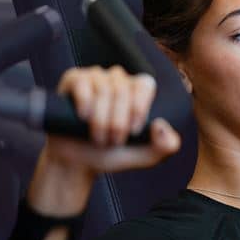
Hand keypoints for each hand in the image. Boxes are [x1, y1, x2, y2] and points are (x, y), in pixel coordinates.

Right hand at [44, 65, 180, 173]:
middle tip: (111, 141)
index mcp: (138, 90)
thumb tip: (160, 124)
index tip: (133, 131)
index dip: (139, 108)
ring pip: (103, 90)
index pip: (145, 84)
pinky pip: (82, 83)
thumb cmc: (113, 155)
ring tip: (97, 137)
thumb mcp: (146, 156)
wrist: (78, 163)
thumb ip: (166, 146)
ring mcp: (95, 77)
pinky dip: (84, 103)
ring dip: (100, 120)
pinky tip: (83, 117)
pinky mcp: (73, 79)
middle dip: (117, 122)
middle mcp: (118, 79)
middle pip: (122, 90)